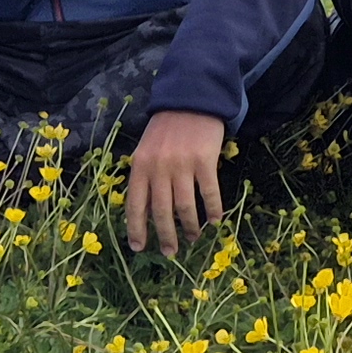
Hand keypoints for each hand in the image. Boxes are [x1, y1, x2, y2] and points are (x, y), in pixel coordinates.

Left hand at [123, 109, 228, 253]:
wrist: (190, 100)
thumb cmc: (167, 128)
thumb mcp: (146, 149)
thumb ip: (145, 176)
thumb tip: (147, 211)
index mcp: (140, 166)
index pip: (135, 205)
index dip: (136, 229)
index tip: (139, 247)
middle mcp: (159, 168)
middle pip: (161, 211)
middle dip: (166, 236)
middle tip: (170, 252)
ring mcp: (182, 165)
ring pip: (185, 207)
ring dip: (190, 227)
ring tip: (193, 238)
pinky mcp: (204, 161)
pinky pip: (208, 193)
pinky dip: (212, 210)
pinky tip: (215, 221)